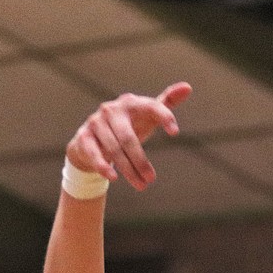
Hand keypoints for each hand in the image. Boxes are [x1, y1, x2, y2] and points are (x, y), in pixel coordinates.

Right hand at [65, 82, 191, 190]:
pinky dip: (103, 166)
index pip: (151, 107)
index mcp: (131, 102)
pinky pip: (94, 153)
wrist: (90, 140)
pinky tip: (113, 178)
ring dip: (128, 169)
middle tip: (151, 179)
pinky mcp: (84, 137)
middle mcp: (112, 110)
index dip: (164, 116)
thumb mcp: (146, 117)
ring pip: (114, 149)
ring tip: (141, 185)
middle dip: (140, 161)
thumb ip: (166, 104)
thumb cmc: (126, 127)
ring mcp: (96, 123)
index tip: (175, 133)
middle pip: (129, 138)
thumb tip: (188, 87)